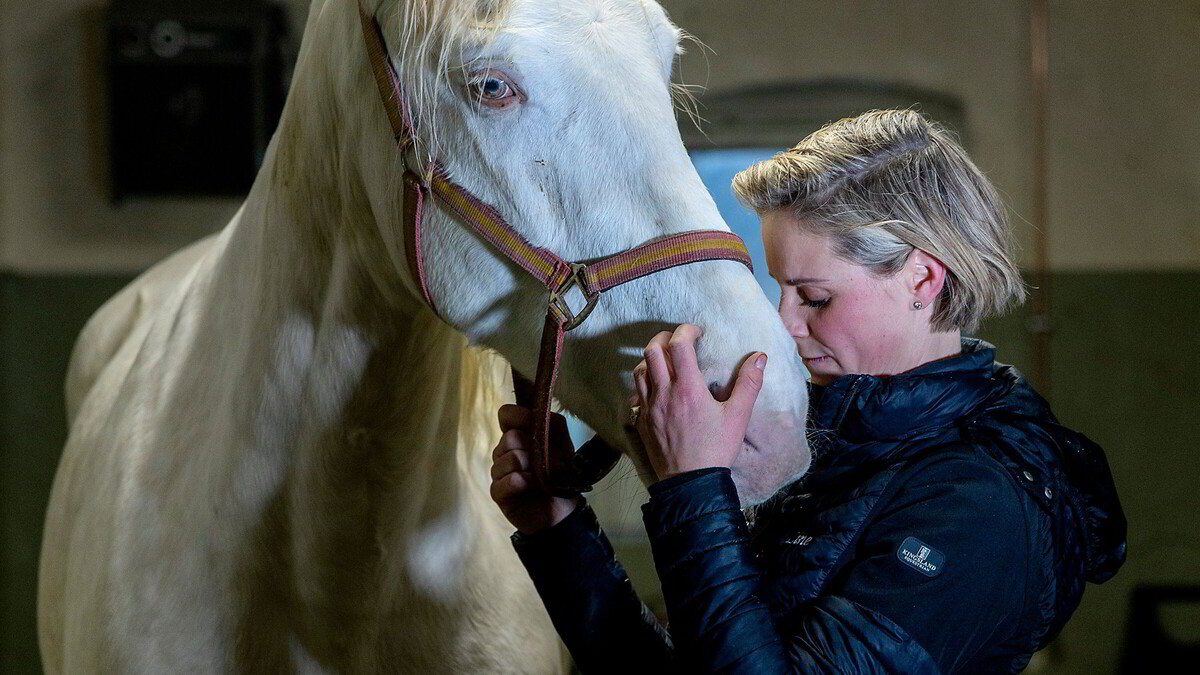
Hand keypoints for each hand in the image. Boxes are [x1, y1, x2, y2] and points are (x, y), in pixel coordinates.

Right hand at [489, 405, 580, 534]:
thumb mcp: (564, 446)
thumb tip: (536, 412)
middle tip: (543, 463)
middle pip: (509, 437)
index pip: (506, 414)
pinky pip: (505, 480)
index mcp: (520, 436)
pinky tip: (530, 487)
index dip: (518, 417)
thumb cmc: (561, 476)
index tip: (533, 426)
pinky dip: (520, 483)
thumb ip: (554, 424)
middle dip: (530, 449)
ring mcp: (499, 471)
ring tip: (539, 479)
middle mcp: (506, 451)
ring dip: (528, 468)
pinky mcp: (497, 492)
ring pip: (507, 458)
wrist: (561, 512)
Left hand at [632, 324, 765, 479]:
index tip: (697, 332)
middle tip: (678, 340)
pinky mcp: (642, 421)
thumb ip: (749, 384)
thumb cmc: (716, 449)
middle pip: (652, 350)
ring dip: (651, 358)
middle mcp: (664, 392)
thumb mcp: (738, 417)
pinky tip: (655, 386)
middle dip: (664, 338)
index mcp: (688, 387)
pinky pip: (636, 392)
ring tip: (666, 360)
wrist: (690, 482)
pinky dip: (644, 381)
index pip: (678, 344)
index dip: (686, 331)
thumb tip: (760, 358)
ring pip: (639, 369)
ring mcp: (649, 407)